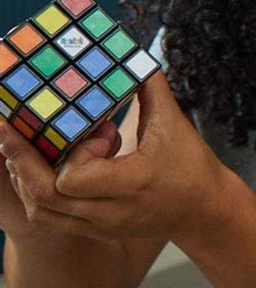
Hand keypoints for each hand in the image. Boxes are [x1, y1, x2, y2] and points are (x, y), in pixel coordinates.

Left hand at [2, 72, 233, 245]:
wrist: (204, 210)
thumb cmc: (192, 165)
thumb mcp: (174, 125)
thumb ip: (151, 89)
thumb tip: (133, 56)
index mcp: (132, 184)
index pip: (72, 178)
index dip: (74, 153)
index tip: (100, 132)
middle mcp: (111, 212)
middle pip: (44, 198)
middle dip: (22, 162)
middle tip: (7, 130)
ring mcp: (101, 226)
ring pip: (41, 213)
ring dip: (25, 180)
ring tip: (17, 149)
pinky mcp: (96, 231)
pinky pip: (52, 219)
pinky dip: (38, 195)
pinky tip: (37, 170)